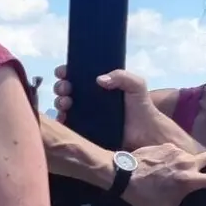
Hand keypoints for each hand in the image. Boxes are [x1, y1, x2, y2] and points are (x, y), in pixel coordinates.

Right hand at [50, 65, 164, 147]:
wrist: (146, 133)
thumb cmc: (141, 106)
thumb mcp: (136, 85)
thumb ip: (122, 76)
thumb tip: (99, 79)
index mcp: (98, 85)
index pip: (77, 75)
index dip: (67, 72)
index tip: (63, 72)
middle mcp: (88, 99)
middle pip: (66, 89)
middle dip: (61, 87)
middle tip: (66, 89)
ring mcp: (85, 115)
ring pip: (63, 106)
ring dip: (60, 102)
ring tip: (66, 103)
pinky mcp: (84, 131)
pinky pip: (68, 125)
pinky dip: (61, 121)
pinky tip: (64, 118)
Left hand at [121, 143, 205, 205]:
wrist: (122, 175)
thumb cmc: (145, 197)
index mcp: (190, 180)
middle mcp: (187, 162)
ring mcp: (177, 151)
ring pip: (195, 155)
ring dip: (196, 163)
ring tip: (183, 174)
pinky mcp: (166, 145)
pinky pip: (179, 152)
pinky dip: (178, 160)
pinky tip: (166, 169)